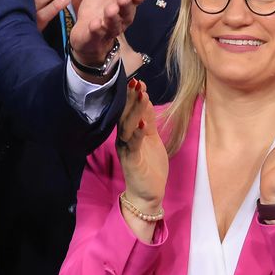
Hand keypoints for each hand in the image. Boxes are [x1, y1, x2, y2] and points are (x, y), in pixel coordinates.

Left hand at [61, 0, 147, 69]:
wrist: (89, 28)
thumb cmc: (101, 1)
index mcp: (126, 0)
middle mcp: (121, 15)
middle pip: (126, 11)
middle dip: (125, 4)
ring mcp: (108, 27)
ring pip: (113, 23)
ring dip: (112, 17)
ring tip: (109, 10)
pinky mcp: (95, 36)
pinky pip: (97, 34)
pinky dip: (96, 29)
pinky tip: (93, 24)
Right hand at [115, 79, 167, 209]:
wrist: (147, 194)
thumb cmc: (149, 166)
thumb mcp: (151, 138)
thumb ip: (147, 120)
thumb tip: (146, 99)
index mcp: (128, 133)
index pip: (128, 111)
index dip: (132, 96)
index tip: (137, 81)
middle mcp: (123, 139)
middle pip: (125, 115)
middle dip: (131, 99)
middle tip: (136, 82)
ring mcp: (126, 149)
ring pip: (128, 127)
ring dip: (135, 111)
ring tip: (142, 96)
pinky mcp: (132, 161)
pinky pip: (134, 144)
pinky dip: (138, 133)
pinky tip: (143, 123)